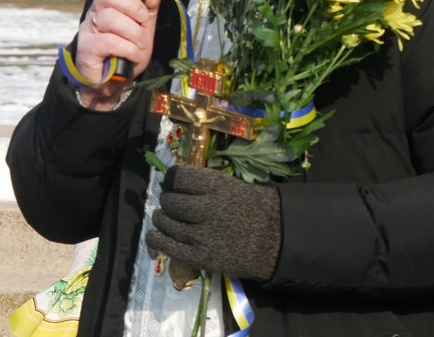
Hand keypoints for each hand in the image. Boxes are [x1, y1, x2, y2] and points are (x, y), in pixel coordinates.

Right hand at [75, 0, 160, 107]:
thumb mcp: (145, 26)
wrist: (115, 82)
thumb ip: (149, 6)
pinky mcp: (87, 49)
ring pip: (110, 18)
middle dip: (132, 5)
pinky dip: (128, 49)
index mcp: (108, 5)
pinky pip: (109, 41)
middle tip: (142, 20)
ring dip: (133, 33)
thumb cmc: (127, 50)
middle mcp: (95, 13)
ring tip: (139, 45)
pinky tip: (132, 55)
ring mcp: (88, 30)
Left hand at [147, 166, 281, 281]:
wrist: (278, 241)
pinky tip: (155, 235)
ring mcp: (200, 233)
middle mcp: (206, 207)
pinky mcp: (198, 255)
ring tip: (163, 218)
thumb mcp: (239, 186)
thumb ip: (211, 186)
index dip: (171, 179)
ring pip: (165, 222)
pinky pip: (166, 245)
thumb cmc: (262, 210)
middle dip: (167, 200)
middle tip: (171, 203)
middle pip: (169, 200)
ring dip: (161, 219)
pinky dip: (155, 238)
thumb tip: (183, 184)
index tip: (172, 183)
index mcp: (217, 186)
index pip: (178, 177)